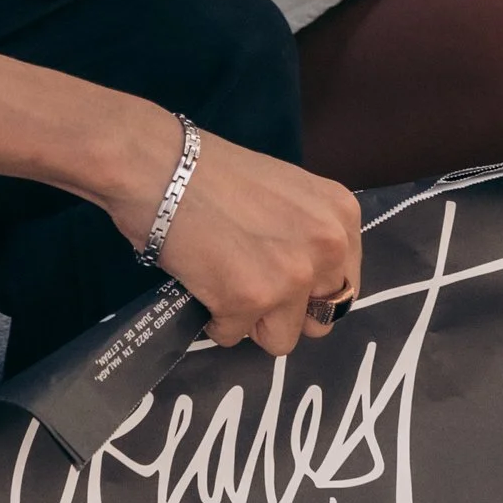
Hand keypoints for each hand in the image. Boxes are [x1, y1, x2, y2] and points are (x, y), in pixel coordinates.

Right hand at [106, 111, 363, 354]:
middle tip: (246, 281)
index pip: (344, 285)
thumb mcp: (284, 194)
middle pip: (320, 319)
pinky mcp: (249, 299)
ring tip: (220, 280)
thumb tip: (305, 291)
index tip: (277, 277)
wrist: (157, 164)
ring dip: (249, 320)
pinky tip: (199, 279)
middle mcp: (327, 247)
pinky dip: (212, 318)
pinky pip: (232, 336)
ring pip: (280, 339)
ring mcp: (291, 275)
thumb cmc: (209, 171)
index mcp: (340, 216)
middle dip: (283, 311)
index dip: (308, 290)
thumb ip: (305, 235)